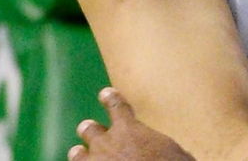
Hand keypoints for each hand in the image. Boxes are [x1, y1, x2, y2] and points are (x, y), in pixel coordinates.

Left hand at [69, 88, 194, 160]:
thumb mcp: (170, 148)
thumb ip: (158, 143)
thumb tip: (162, 147)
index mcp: (128, 129)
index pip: (115, 105)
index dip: (109, 98)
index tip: (105, 93)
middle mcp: (106, 143)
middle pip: (88, 129)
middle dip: (90, 130)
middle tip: (88, 129)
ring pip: (77, 155)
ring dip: (80, 154)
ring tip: (79, 153)